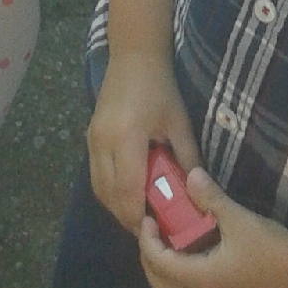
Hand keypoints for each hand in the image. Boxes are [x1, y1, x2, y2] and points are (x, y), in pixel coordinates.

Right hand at [89, 52, 201, 234]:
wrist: (133, 56)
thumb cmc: (160, 88)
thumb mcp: (179, 122)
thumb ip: (188, 157)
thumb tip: (198, 191)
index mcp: (127, 136)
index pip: (128, 189)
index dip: (138, 215)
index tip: (155, 230)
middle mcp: (103, 141)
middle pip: (109, 195)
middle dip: (128, 217)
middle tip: (150, 228)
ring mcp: (92, 139)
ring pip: (99, 188)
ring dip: (116, 207)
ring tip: (140, 214)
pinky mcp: (88, 137)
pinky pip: (95, 175)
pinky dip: (109, 192)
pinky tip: (127, 193)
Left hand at [138, 170, 287, 287]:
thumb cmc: (269, 248)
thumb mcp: (238, 218)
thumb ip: (210, 198)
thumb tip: (190, 175)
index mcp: (200, 279)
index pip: (158, 263)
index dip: (147, 240)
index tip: (147, 218)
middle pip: (159, 286)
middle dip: (149, 259)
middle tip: (153, 232)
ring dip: (164, 272)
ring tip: (169, 244)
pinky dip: (181, 279)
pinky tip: (193, 257)